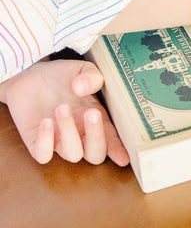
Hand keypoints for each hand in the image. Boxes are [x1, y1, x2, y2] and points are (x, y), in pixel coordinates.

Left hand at [0, 58, 129, 165]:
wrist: (28, 74)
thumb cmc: (60, 75)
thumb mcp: (81, 70)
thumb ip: (91, 76)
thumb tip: (82, 88)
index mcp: (97, 120)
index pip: (112, 141)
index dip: (119, 151)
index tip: (125, 157)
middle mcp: (81, 134)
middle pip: (96, 155)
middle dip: (96, 137)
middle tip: (92, 112)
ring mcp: (59, 140)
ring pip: (72, 154)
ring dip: (69, 132)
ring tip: (62, 107)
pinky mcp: (36, 142)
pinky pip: (43, 155)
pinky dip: (46, 141)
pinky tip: (46, 121)